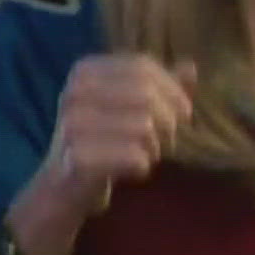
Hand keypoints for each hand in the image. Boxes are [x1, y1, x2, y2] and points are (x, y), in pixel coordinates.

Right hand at [13, 55, 196, 254]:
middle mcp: (74, 92)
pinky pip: (135, 156)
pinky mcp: (77, 157)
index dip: (173, 90)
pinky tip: (131, 170)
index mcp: (85, 71)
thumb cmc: (106, 140)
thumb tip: (190, 68)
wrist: (64, 187)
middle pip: (147, 95)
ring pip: (145, 126)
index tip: (183, 112)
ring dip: (155, 147)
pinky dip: (142, 165)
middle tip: (163, 141)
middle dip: (168, 121)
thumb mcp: (132, 106)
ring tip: (144, 155)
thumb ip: (163, 85)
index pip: (143, 66)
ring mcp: (71, 124)